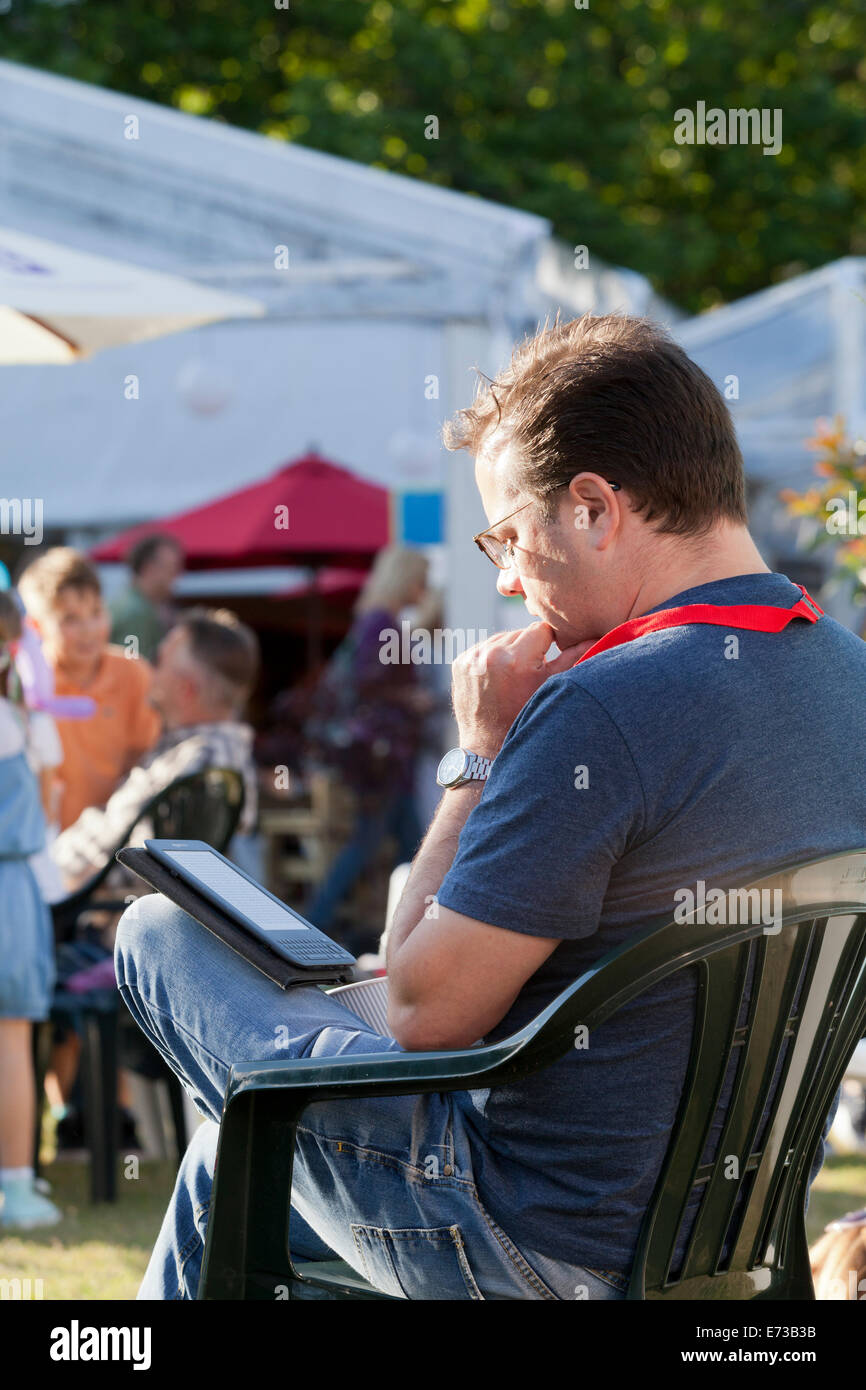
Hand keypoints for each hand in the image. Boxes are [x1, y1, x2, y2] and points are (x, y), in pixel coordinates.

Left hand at [451, 622, 588, 756]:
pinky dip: (491, 658)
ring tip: (514, 676)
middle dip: (529, 648)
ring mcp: (471, 658)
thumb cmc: (526, 718)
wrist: (488, 747)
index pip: (541, 629)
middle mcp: (491, 654)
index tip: (550, 658)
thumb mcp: (552, 687)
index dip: (550, 643)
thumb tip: (600, 636)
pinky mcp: (459, 663)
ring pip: (501, 639)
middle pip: (520, 633)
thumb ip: (574, 657)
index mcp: (516, 659)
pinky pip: (483, 648)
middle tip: (531, 672)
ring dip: (510, 651)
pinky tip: (497, 678)